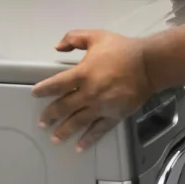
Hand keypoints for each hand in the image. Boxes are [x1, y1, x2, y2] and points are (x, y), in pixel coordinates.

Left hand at [32, 31, 152, 150]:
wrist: (149, 65)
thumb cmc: (122, 49)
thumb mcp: (96, 36)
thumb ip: (74, 38)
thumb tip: (57, 47)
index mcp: (82, 74)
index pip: (56, 85)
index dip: (43, 90)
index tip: (35, 94)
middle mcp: (88, 93)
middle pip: (63, 107)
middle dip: (50, 116)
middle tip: (42, 123)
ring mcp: (101, 107)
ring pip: (78, 122)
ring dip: (64, 131)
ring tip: (54, 138)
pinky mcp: (114, 116)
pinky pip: (98, 130)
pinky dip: (88, 139)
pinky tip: (79, 147)